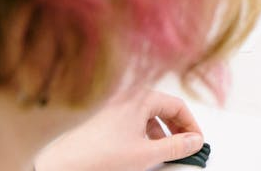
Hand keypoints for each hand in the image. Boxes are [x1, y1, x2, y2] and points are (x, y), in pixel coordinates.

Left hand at [34, 89, 203, 170]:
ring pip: (150, 117)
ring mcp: (117, 107)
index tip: (196, 142)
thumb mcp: (146, 153)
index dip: (191, 125)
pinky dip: (146, 136)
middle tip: (185, 148)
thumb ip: (176, 147)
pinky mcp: (108, 120)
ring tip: (164, 153)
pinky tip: (144, 152)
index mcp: (142, 97)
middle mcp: (130, 97)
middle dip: (177, 129)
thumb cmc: (99, 154)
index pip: (178, 105)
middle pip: (165, 109)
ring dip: (162, 134)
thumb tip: (194, 142)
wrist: (63, 164)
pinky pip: (136, 123)